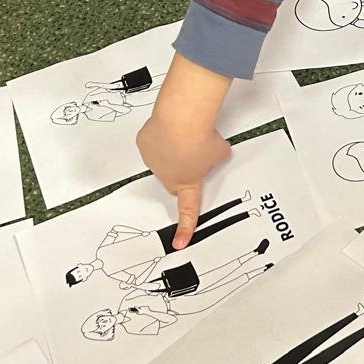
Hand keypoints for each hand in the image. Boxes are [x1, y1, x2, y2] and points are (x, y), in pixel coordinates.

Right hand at [137, 117, 230, 249]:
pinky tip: (171, 126)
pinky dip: (160, 134)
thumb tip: (214, 152)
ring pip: (162, 157)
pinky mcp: (144, 143)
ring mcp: (152, 160)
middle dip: (181, 169)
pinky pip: (153, 140)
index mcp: (187, 183)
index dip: (186, 228)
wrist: (181, 120)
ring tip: (183, 134)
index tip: (180, 243)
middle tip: (192, 152)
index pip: (189, 210)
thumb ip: (216, 157)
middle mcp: (167, 175)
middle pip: (173, 178)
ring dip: (171, 149)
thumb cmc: (200, 138)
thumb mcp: (220, 151)